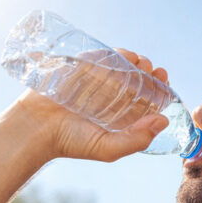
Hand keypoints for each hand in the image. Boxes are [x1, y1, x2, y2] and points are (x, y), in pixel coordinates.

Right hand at [4, 49, 170, 162]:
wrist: (36, 129)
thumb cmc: (72, 142)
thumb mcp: (109, 148)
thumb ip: (137, 139)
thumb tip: (164, 120)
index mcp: (121, 115)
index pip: (146, 99)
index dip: (159, 89)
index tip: (165, 82)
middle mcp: (111, 97)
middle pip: (137, 80)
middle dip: (150, 73)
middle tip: (157, 71)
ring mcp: (95, 81)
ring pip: (122, 66)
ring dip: (136, 61)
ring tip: (143, 63)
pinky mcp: (79, 68)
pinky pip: (101, 57)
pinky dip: (115, 54)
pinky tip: (126, 56)